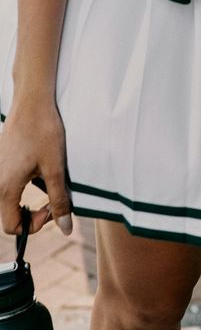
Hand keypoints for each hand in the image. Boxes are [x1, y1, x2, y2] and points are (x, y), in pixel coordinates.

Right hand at [0, 99, 72, 236]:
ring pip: (9, 199)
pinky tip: (37, 168)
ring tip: (46, 181)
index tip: (52, 209)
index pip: (11, 227)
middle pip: (9, 215)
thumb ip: (59, 200)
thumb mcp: (55, 168)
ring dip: (27, 199)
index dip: (34, 225)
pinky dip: (22, 185)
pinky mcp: (1, 159)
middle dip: (32, 214)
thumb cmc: (44, 131)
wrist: (32, 101)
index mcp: (6, 188)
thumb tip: (65, 228)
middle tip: (52, 198)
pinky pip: (8, 183)